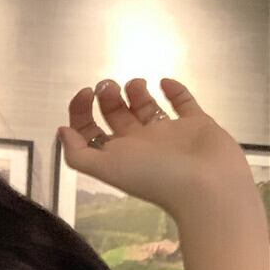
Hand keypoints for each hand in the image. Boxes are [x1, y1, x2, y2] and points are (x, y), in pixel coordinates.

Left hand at [57, 77, 254, 221]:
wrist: (207, 187)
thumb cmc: (154, 176)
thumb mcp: (105, 168)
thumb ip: (78, 154)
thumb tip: (62, 131)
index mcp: (118, 154)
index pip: (91, 130)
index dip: (81, 110)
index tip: (87, 93)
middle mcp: (141, 144)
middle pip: (117, 115)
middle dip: (108, 96)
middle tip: (109, 86)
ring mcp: (170, 134)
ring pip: (147, 107)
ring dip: (136, 91)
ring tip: (135, 84)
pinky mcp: (197, 125)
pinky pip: (183, 103)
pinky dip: (174, 90)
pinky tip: (165, 82)